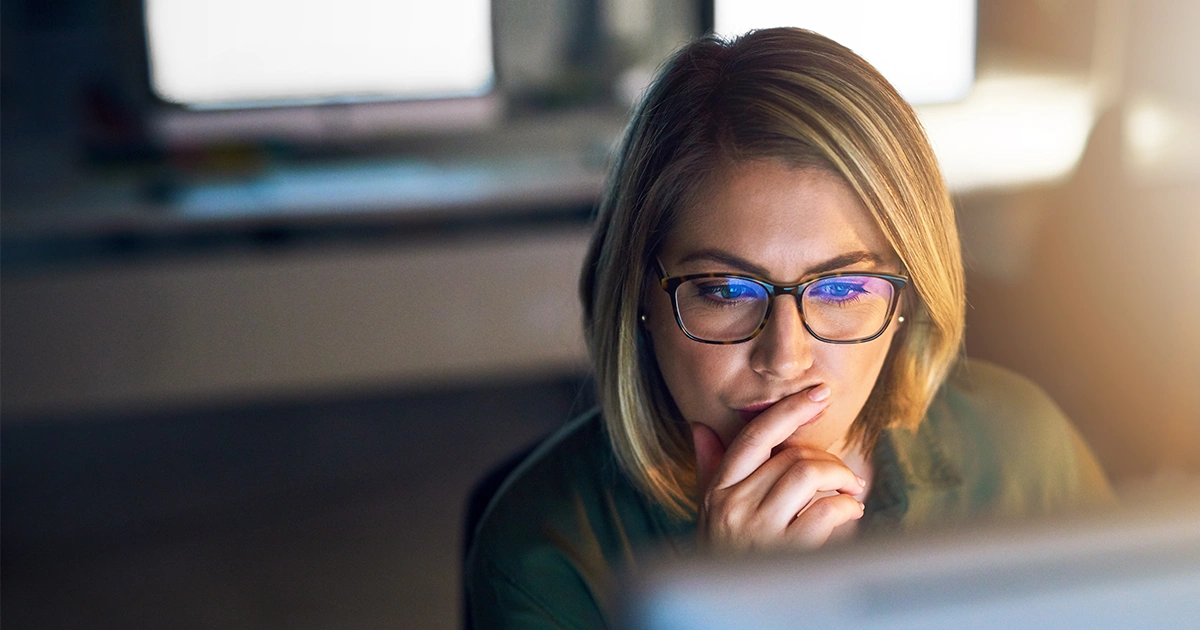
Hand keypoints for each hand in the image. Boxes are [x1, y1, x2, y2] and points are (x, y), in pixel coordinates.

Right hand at [692, 386, 865, 551]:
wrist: (726, 613)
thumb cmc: (722, 558)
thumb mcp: (707, 513)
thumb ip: (709, 470)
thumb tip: (700, 428)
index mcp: (717, 490)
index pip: (755, 435)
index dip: (789, 410)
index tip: (818, 394)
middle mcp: (733, 506)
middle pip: (791, 456)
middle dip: (827, 460)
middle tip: (845, 476)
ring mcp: (758, 530)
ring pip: (809, 475)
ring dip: (842, 479)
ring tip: (851, 493)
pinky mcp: (785, 554)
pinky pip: (826, 511)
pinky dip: (848, 508)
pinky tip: (851, 514)